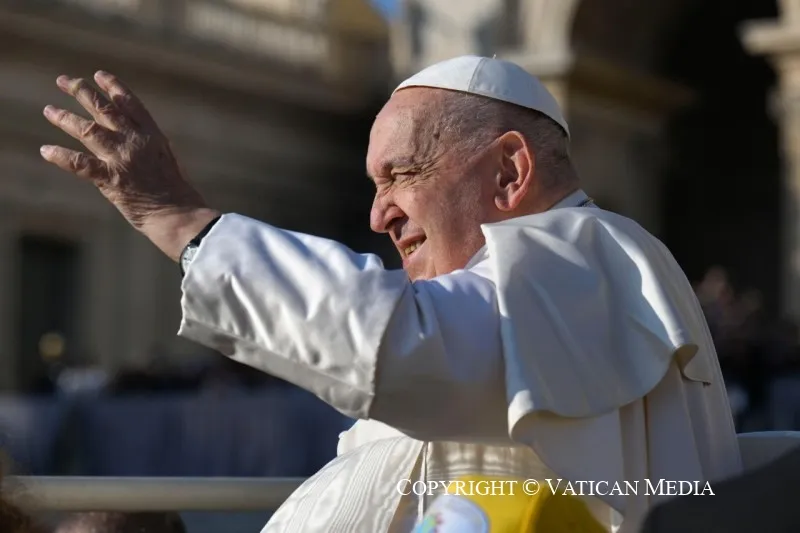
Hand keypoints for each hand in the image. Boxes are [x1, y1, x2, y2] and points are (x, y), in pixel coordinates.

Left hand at [40, 71, 219, 260]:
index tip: (98, 75)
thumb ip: (147, 145)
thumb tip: (128, 136)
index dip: (113, 87)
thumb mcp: (167, 159)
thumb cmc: (176, 192)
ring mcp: (123, 159)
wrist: (178, 214)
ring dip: (65, 119)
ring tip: (49, 111)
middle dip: (82, 91)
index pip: (130, 104)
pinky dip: (62, 157)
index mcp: (153, 135)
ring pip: (88, 130)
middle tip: (64, 80)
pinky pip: (81, 164)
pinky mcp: (111, 180)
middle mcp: (136, 142)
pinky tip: (46, 150)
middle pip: (104, 110)